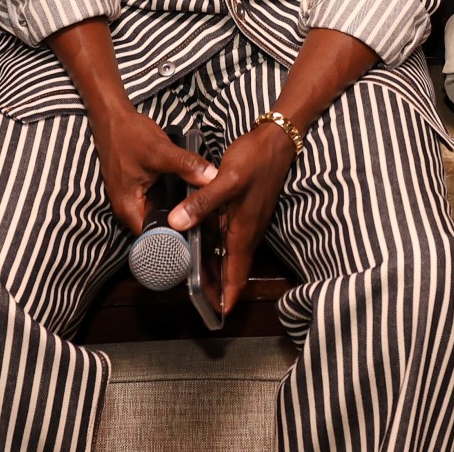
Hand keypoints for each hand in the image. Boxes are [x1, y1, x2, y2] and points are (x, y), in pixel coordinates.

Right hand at [86, 104, 217, 236]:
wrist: (112, 118)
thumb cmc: (129, 135)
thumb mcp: (161, 151)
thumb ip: (187, 166)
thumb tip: (213, 178)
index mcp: (128, 208)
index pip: (153, 237)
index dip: (175, 239)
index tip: (197, 234)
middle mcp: (128, 209)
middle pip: (158, 227)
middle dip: (180, 225)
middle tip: (206, 222)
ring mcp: (132, 199)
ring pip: (159, 213)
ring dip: (176, 211)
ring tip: (202, 210)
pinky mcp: (137, 189)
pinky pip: (157, 201)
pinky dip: (171, 199)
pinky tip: (188, 194)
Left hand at [169, 122, 295, 313]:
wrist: (277, 139)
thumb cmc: (254, 159)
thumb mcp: (226, 180)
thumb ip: (202, 203)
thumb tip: (176, 224)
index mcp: (243, 230)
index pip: (237, 273)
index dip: (229, 296)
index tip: (219, 315)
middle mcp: (247, 230)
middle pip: (232, 268)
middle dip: (219, 287)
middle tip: (200, 303)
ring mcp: (247, 220)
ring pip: (229, 252)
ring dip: (216, 267)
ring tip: (197, 281)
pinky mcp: (244, 209)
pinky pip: (228, 235)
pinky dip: (216, 246)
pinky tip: (201, 242)